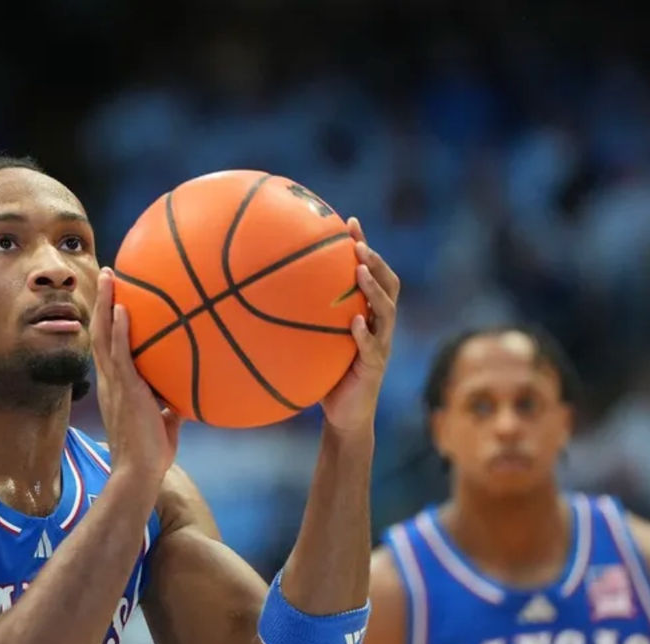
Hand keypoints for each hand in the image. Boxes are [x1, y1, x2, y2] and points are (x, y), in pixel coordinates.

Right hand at [91, 267, 182, 484]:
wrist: (140, 473)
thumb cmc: (151, 454)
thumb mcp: (164, 425)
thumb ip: (170, 408)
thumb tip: (185, 401)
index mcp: (116, 387)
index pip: (107, 347)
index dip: (106, 322)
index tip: (111, 299)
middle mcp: (110, 381)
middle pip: (99, 332)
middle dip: (101, 301)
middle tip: (106, 274)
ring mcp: (115, 383)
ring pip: (103, 335)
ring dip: (104, 303)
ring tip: (108, 276)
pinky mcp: (126, 389)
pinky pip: (119, 353)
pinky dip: (118, 329)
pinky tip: (120, 307)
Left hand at [320, 218, 398, 433]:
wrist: (344, 416)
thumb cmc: (325, 376)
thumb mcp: (314, 342)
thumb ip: (303, 319)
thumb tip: (260, 294)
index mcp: (369, 315)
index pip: (373, 274)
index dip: (365, 246)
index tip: (349, 221)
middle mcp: (380, 326)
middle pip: (389, 285)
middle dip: (376, 261)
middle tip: (359, 244)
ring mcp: (380, 346)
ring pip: (386, 311)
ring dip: (373, 289)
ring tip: (360, 270)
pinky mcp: (373, 368)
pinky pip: (371, 347)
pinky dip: (364, 334)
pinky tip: (354, 323)